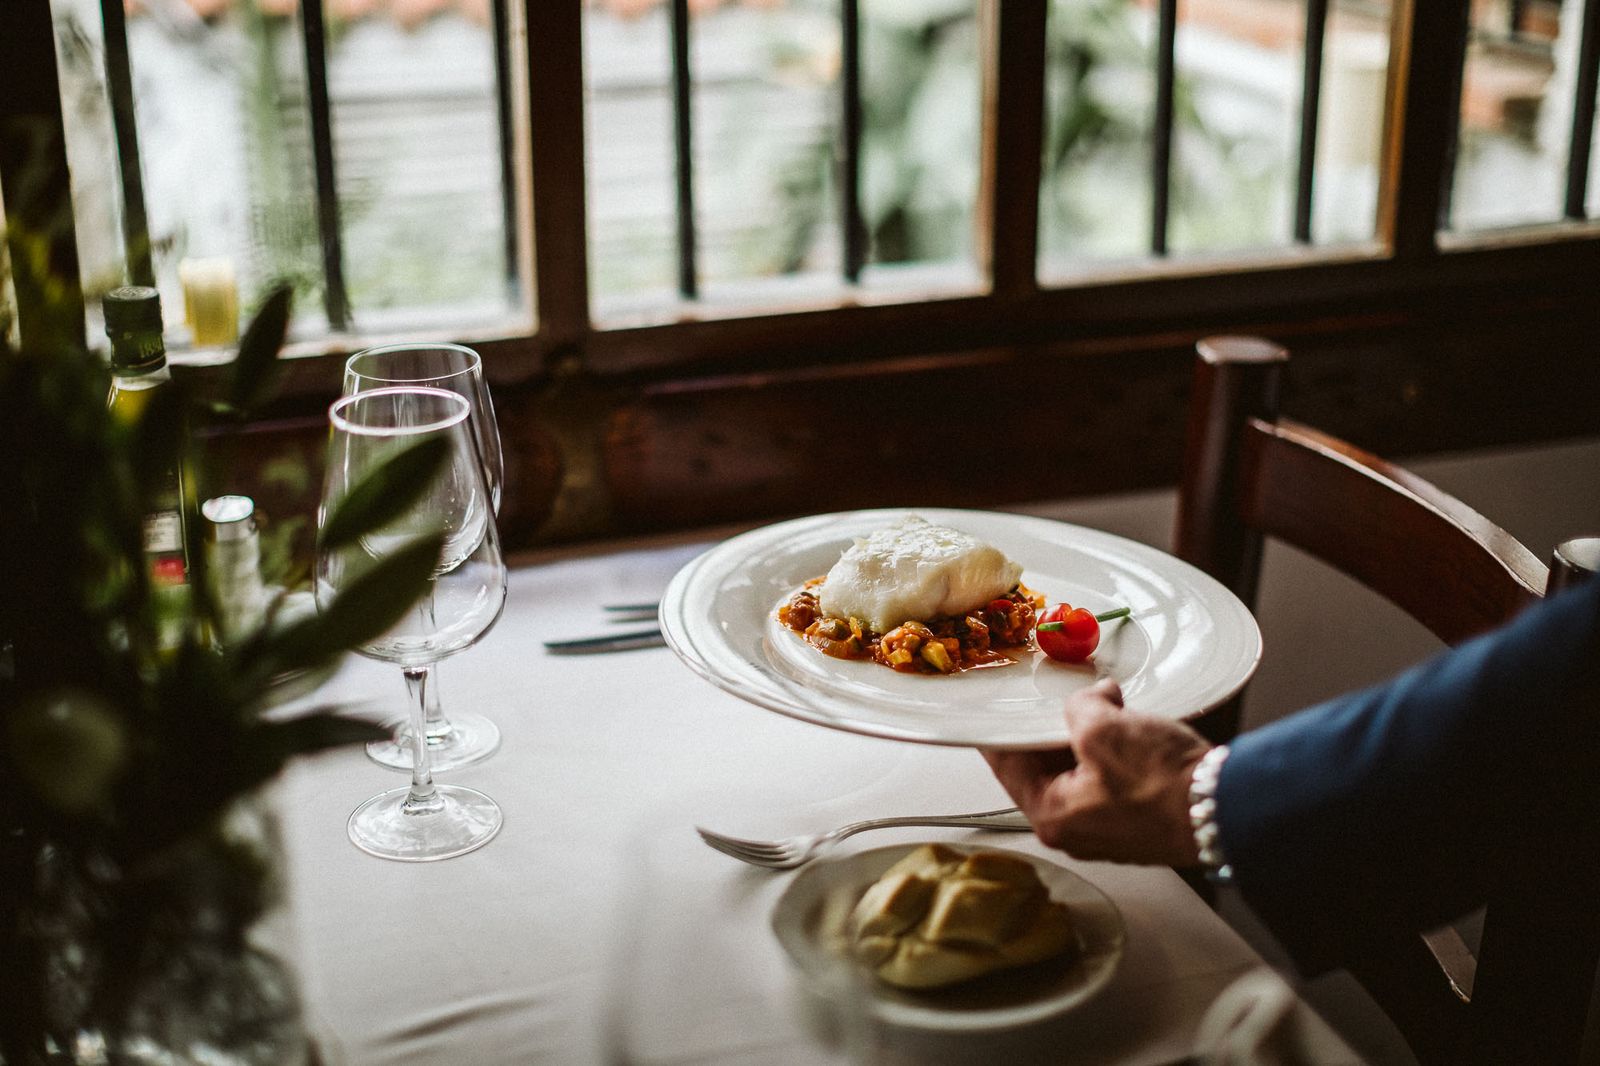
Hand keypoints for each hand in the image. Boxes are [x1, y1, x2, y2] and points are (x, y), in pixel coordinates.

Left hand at [981, 678, 1211, 865]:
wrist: (1227, 807)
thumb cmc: (1165, 784)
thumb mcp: (1104, 729)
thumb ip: (1078, 707)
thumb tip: (1088, 700)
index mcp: (1052, 816)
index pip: (1007, 765)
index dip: (1000, 731)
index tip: (990, 714)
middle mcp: (1074, 831)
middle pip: (1045, 766)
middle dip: (1055, 727)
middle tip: (1061, 698)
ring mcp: (1106, 828)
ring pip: (1081, 769)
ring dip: (1091, 735)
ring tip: (1106, 708)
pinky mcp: (1135, 819)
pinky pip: (1110, 777)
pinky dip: (1114, 750)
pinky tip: (1131, 727)